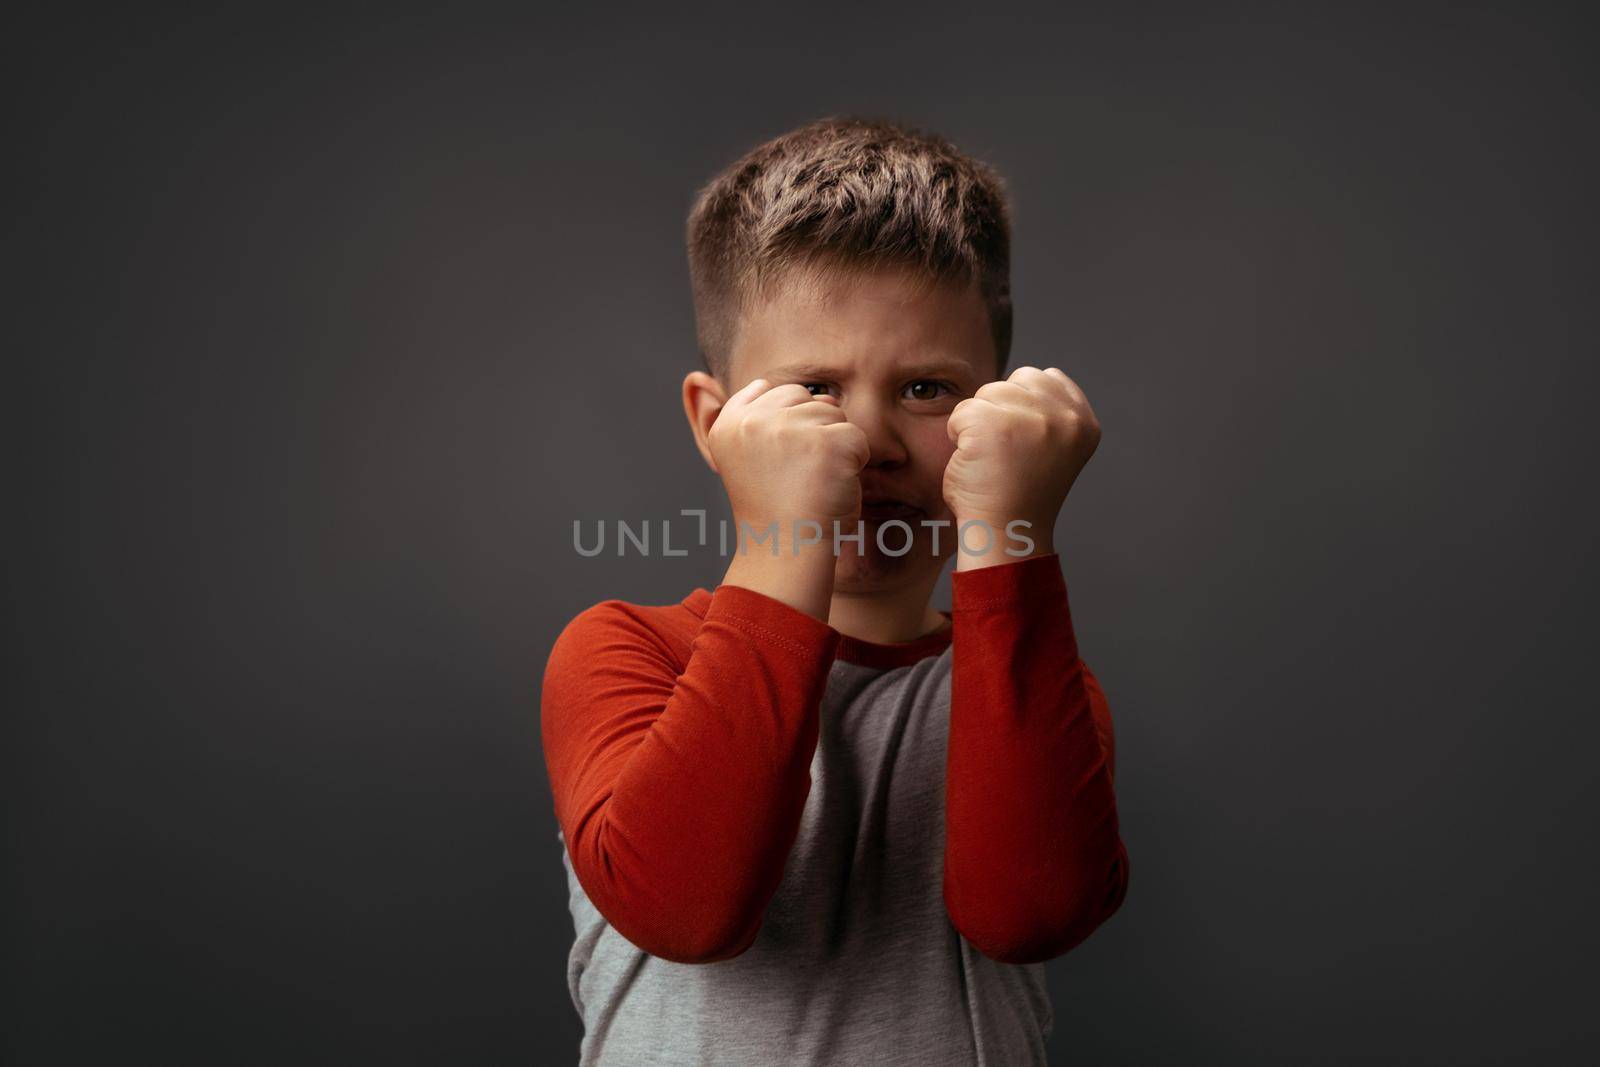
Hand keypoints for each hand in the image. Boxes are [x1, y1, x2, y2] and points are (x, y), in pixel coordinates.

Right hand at [708, 378, 870, 539]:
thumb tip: (770, 386)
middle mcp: (752, 422)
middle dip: (811, 429)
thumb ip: (752, 418)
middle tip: (798, 474)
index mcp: (728, 425)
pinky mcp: (826, 442)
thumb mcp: (747, 457)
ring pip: (833, 412)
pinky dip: (855, 463)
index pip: (768, 390)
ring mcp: (789, 429)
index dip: (785, 424)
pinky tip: (833, 487)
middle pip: (804, 397)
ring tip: (814, 481)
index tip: (780, 462)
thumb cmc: (774, 510)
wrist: (787, 552)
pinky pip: (857, 437)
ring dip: (834, 446)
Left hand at [943, 366, 1100, 556]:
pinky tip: (975, 462)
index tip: (1023, 445)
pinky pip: (961, 411)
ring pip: (987, 393)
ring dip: (979, 423)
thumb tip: (1025, 378)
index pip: (1046, 378)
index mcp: (1084, 423)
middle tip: (1007, 454)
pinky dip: (958, 436)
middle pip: (1014, 381)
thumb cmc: (1020, 494)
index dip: (1023, 407)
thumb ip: (1049, 412)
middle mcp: (1064, 417)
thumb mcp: (1054, 446)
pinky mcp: (992, 423)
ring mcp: (1030, 417)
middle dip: (1001, 410)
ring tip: (992, 459)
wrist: (1005, 532)